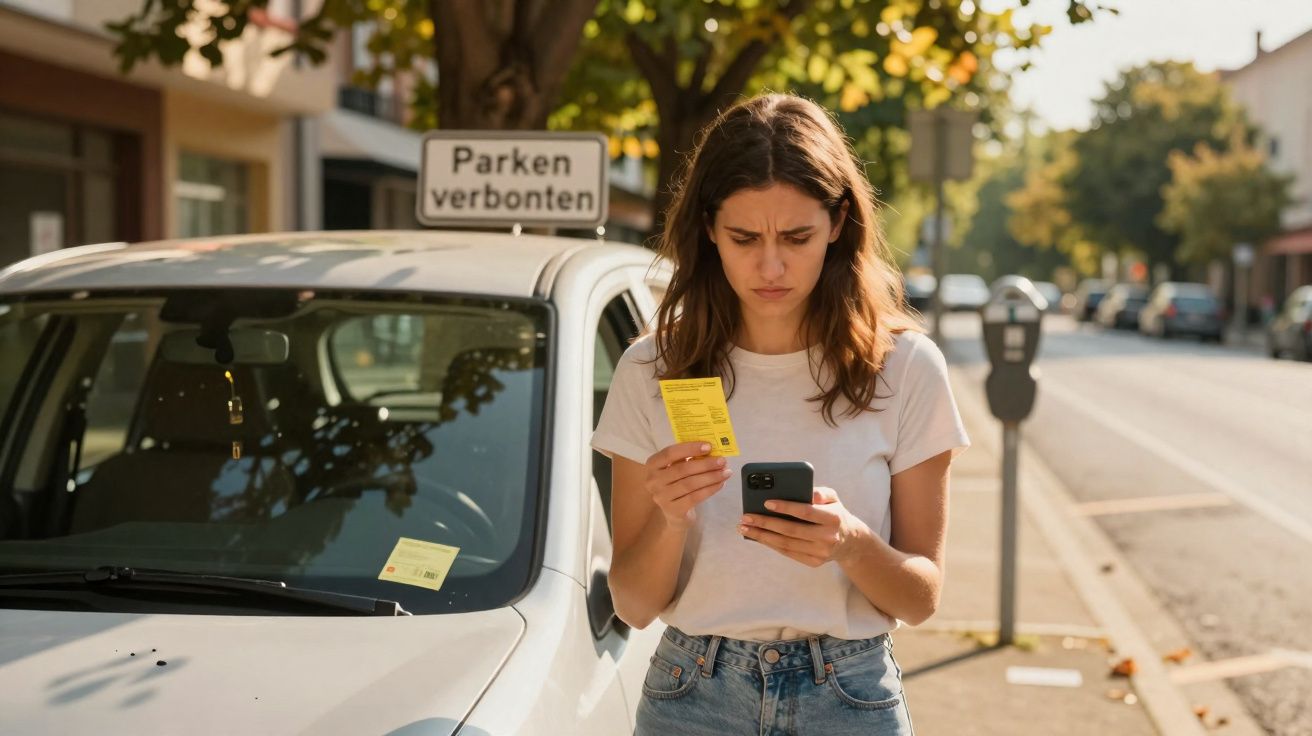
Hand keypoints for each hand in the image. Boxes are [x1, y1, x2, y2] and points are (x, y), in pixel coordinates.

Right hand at [644, 441, 732, 530]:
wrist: (674, 513)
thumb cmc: (676, 484)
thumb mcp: (676, 468)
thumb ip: (687, 458)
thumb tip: (710, 450)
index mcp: (652, 465)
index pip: (670, 453)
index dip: (689, 448)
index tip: (709, 446)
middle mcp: (653, 481)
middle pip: (682, 469)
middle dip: (705, 464)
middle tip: (722, 461)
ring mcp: (661, 497)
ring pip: (690, 484)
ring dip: (711, 477)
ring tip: (726, 472)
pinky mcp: (673, 510)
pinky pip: (695, 497)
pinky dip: (710, 489)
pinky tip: (720, 484)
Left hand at [738, 486, 871, 566]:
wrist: (850, 541)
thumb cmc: (835, 514)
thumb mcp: (834, 499)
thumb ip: (821, 492)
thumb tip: (808, 493)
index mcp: (833, 518)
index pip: (806, 512)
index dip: (786, 507)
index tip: (766, 502)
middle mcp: (828, 537)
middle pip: (791, 530)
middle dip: (765, 523)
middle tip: (746, 517)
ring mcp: (820, 552)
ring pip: (786, 544)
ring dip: (762, 536)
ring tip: (745, 528)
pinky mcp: (814, 562)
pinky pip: (788, 552)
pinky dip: (771, 544)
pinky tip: (758, 536)